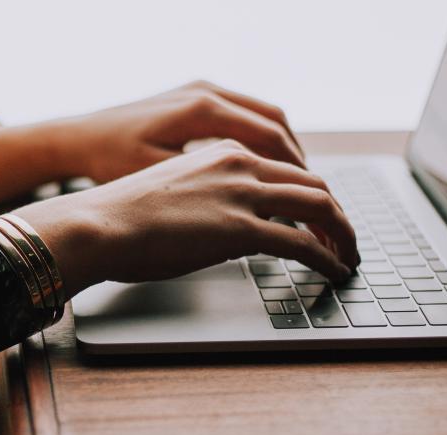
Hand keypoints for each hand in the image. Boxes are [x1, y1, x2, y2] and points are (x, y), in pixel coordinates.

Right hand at [12, 141, 357, 296]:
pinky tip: (333, 271)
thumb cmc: (120, 217)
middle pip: (313, 183)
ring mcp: (243, 194)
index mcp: (222, 152)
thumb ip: (208, 200)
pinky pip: (304, 243)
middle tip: (345, 239)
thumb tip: (224, 229)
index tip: (320, 217)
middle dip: (337, 214)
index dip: (312, 194)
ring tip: (348, 257)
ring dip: (342, 234)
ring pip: (320, 206)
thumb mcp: (172, 193)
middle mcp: (239, 164)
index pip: (286, 168)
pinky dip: (328, 257)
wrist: (98, 224)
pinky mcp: (241, 229)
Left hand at [49, 80, 304, 182]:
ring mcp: (201, 91)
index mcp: (202, 110)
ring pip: (265, 116)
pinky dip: (263, 140)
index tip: (313, 202)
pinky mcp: (194, 97)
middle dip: (300, 164)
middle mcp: (207, 93)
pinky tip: (266, 168)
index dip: (297, 174)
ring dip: (285, 150)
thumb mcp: (160, 180)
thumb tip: (257, 213)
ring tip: (299, 186)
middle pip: (276, 124)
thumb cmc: (109, 162)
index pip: (271, 139)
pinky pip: (245, 115)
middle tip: (317, 198)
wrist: (77, 138)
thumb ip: (209, 191)